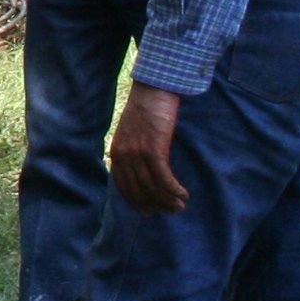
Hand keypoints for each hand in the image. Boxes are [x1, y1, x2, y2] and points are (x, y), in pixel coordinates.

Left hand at [109, 83, 186, 214]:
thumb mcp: (132, 132)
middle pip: (139, 191)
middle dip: (156, 205)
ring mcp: (138, 152)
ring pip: (152, 187)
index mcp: (116, 152)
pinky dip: (174, 189)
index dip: (136, 203)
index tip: (148, 212)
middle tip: (171, 211)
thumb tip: (143, 171)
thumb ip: (133, 151)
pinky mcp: (154, 148)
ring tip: (180, 205)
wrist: (153, 88)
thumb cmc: (146, 108)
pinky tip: (183, 194)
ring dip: (168, 200)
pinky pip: (163, 178)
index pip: (123, 187)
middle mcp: (124, 155)